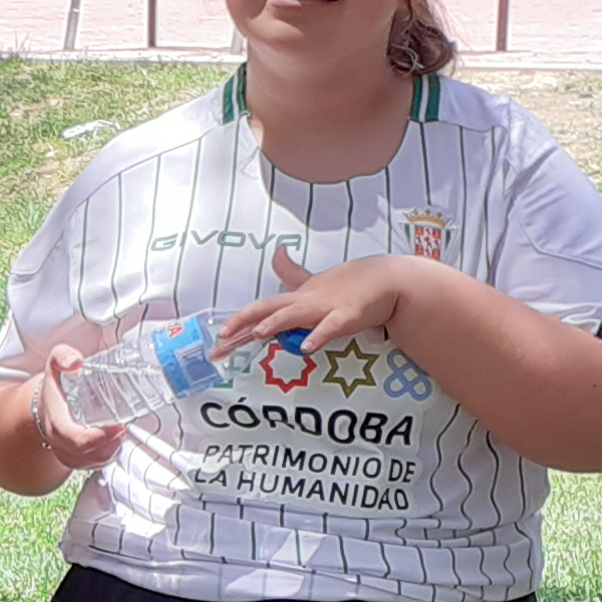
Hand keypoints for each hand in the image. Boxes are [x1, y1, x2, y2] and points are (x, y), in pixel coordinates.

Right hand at [31, 344, 127, 475]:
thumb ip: (62, 356)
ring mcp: (70, 455)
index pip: (77, 439)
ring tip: (120, 428)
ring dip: (113, 446)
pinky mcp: (79, 461)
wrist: (43, 408)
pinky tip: (115, 438)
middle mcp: (61, 444)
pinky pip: (99, 462)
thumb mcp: (54, 366)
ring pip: (98, 459)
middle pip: (91, 452)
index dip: (100, 436)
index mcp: (57, 424)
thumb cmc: (53, 389)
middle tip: (124, 423)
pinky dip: (110, 452)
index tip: (118, 425)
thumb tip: (76, 361)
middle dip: (112, 439)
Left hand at [216, 244, 415, 357]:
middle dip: (242, 324)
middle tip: (222, 340)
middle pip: (267, 311)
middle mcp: (304, 302)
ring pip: (294, 315)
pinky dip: (319, 336)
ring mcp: (325, 308)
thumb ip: (292, 274)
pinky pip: (331, 327)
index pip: (259, 310)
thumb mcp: (314, 283)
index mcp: (295, 298)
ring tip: (258, 334)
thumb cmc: (348, 284)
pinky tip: (307, 347)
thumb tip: (276, 253)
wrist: (385, 279)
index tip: (216, 340)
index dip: (236, 323)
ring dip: (275, 324)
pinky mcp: (348, 315)